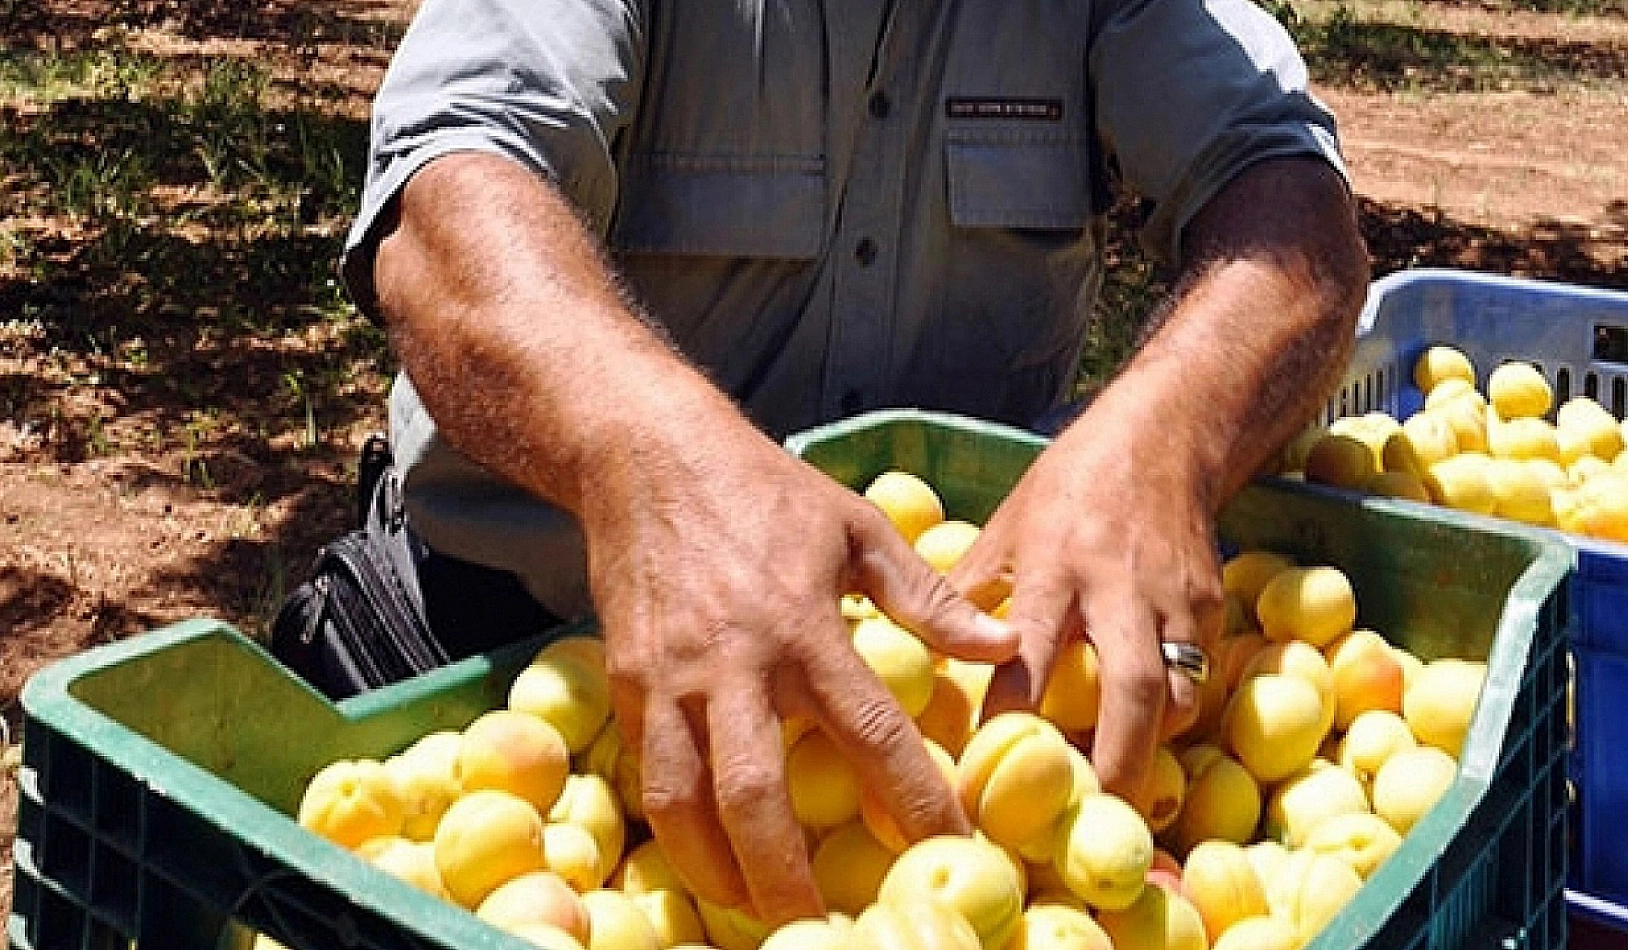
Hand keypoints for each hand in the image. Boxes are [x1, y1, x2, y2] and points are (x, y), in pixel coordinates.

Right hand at [578, 417, 1016, 924]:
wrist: (646, 454)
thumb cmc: (764, 490)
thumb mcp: (857, 527)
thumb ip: (926, 596)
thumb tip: (1001, 644)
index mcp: (806, 624)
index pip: (871, 731)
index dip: (916, 799)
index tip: (953, 849)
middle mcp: (736, 663)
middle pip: (760, 797)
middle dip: (791, 878)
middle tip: (826, 930)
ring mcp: (671, 678)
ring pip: (688, 800)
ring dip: (720, 873)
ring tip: (758, 918)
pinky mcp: (625, 681)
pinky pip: (648, 772)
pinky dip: (675, 829)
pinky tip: (705, 861)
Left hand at [948, 403, 1223, 803]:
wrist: (1166, 436)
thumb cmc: (1068, 487)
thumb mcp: (1004, 527)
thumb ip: (967, 593)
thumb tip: (909, 653)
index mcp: (1052, 564)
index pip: (1028, 653)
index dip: (1010, 716)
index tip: (982, 773)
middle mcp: (1118, 586)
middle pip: (1129, 689)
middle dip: (1114, 762)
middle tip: (1089, 821)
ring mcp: (1174, 599)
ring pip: (1177, 693)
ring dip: (1151, 749)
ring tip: (1116, 795)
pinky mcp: (1212, 607)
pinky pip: (1196, 677)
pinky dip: (1173, 716)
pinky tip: (1145, 741)